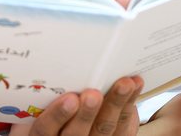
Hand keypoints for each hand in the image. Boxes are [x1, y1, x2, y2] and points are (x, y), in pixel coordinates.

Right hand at [10, 76, 143, 135]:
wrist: (87, 122)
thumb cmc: (61, 103)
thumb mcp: (48, 99)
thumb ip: (52, 86)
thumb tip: (65, 52)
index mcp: (47, 130)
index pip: (45, 128)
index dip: (56, 115)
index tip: (69, 98)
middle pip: (75, 133)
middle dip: (86, 114)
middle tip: (93, 94)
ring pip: (103, 126)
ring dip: (115, 103)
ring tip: (124, 84)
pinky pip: (123, 121)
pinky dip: (130, 100)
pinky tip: (135, 83)